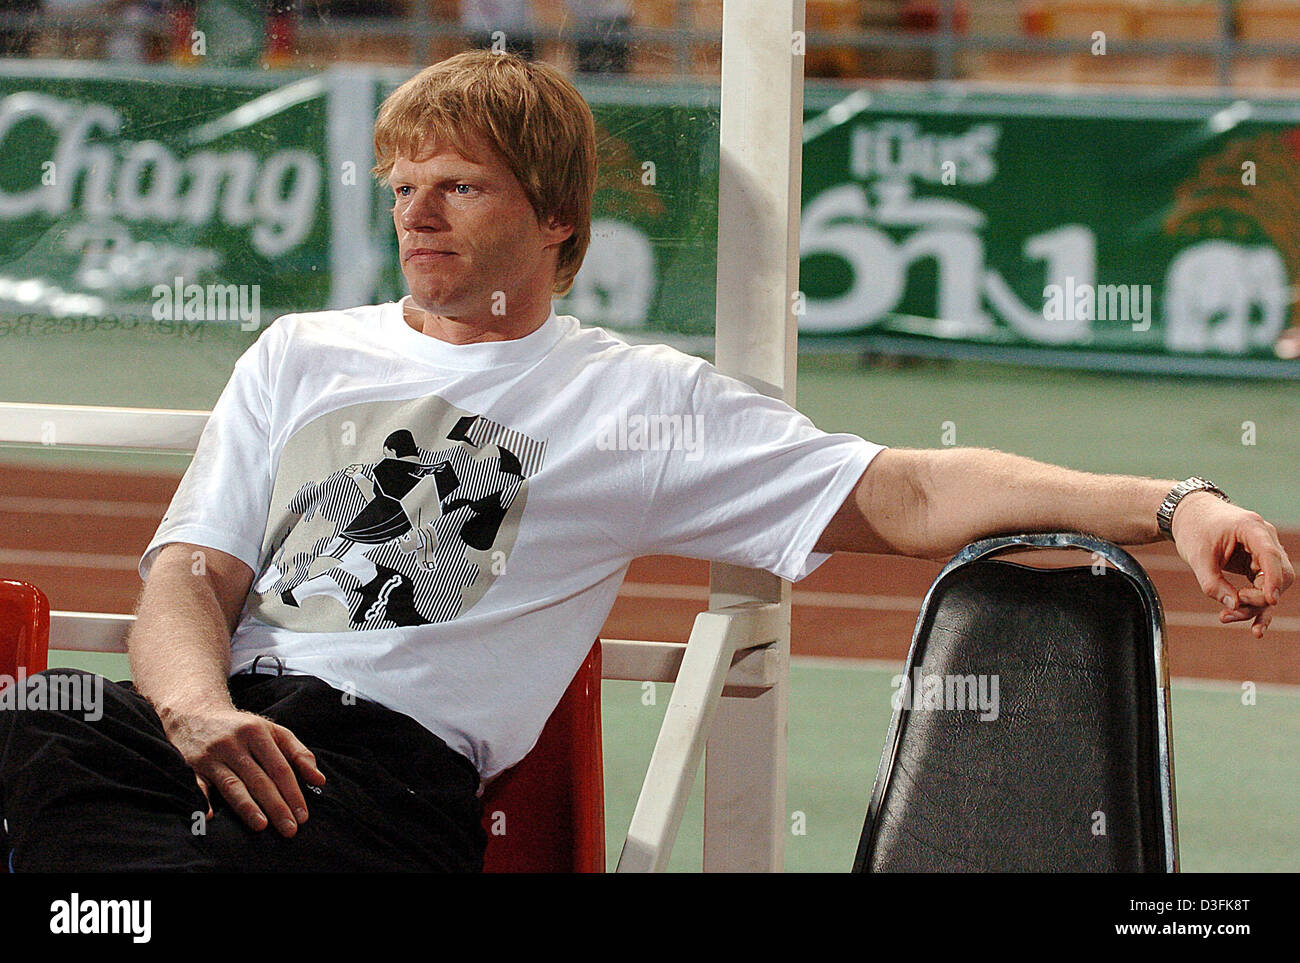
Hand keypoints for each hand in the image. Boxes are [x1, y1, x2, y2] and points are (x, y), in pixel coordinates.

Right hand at [159, 702, 326, 835]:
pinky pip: (198, 786)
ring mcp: (212, 755)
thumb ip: (298, 753)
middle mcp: (234, 744)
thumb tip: (319, 780)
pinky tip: (210, 816)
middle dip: (276, 806)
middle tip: (289, 829)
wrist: (197, 713)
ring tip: (262, 825)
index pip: (280, 768)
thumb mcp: (273, 731)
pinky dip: (203, 801)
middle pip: (259, 779)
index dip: (293, 792)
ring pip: (232, 785)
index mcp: (257, 733)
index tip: (302, 815)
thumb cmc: (243, 728)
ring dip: (247, 807)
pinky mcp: (192, 766)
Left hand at [1171, 492, 1294, 637]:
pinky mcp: (1257, 564)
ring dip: (1254, 605)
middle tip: (1231, 610)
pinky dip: (1253, 603)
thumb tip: (1234, 607)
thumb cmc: (1193, 530)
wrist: (1188, 516)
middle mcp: (1265, 539)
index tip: (1270, 601)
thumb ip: (1213, 583)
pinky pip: (1263, 586)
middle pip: (1279, 574)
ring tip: (1225, 619)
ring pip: (1271, 585)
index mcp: (1251, 528)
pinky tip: (1249, 624)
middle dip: (1259, 598)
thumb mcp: (1197, 558)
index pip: (1271, 555)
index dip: (1273, 579)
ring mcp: (1264, 552)